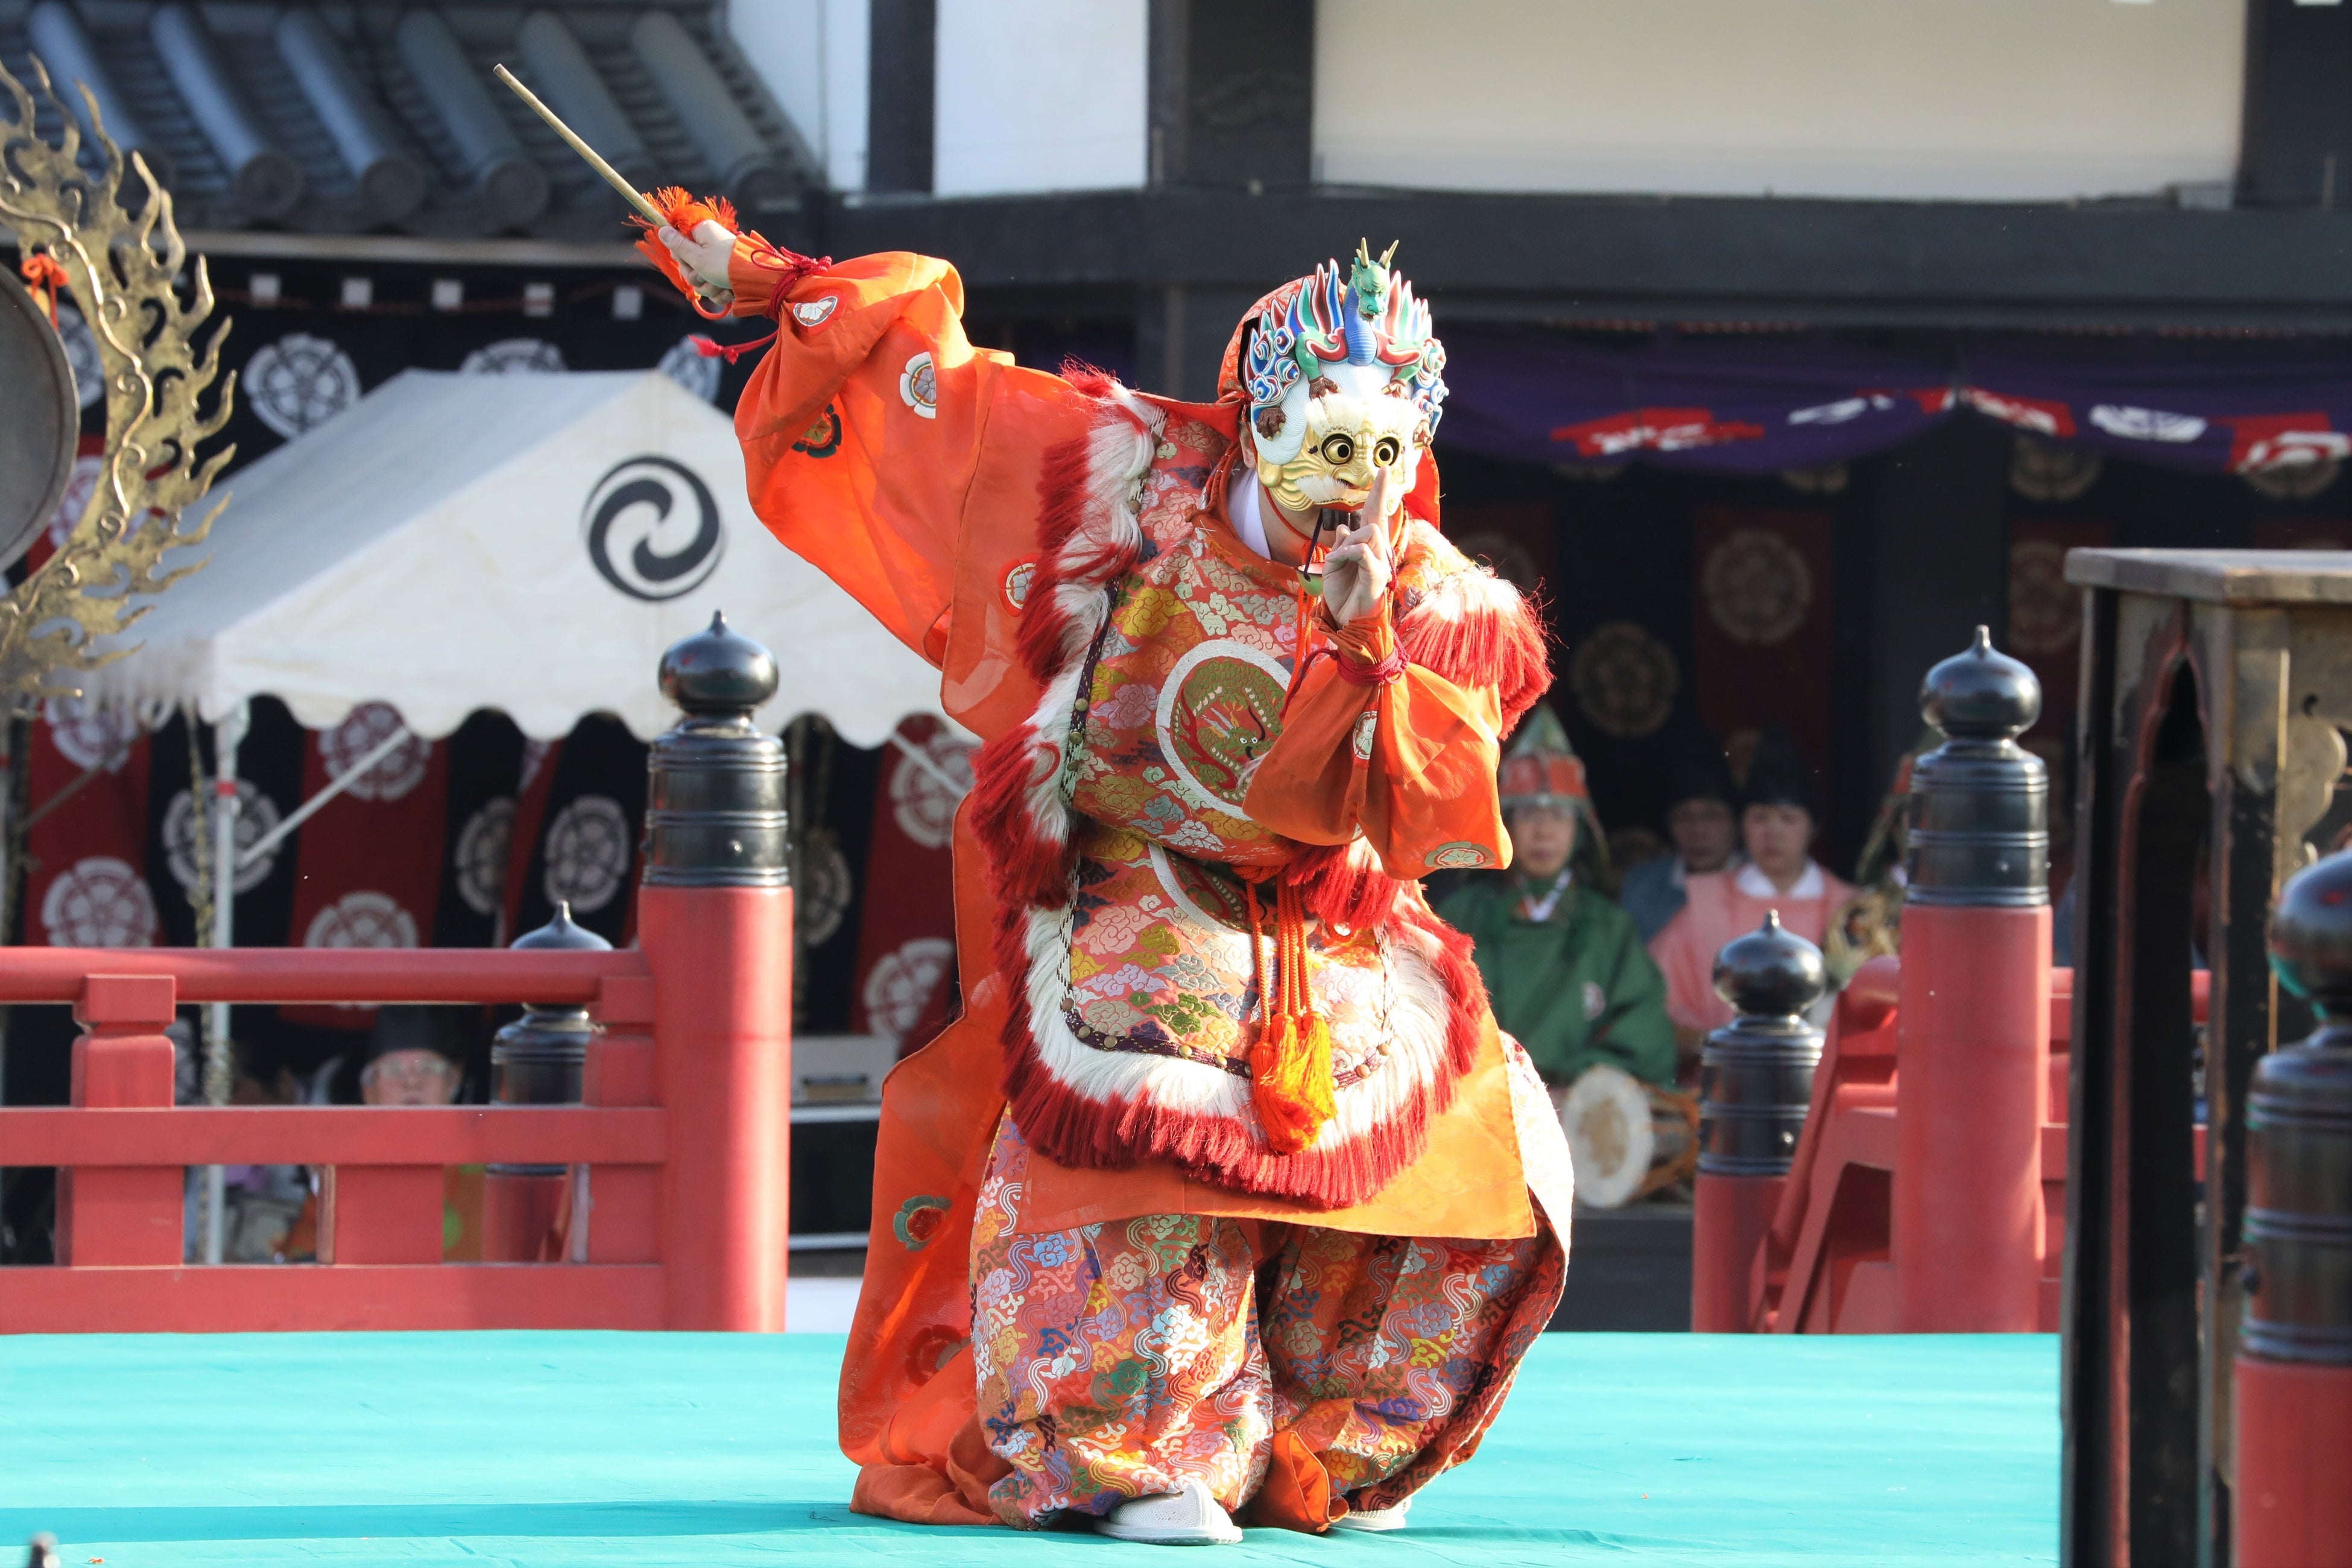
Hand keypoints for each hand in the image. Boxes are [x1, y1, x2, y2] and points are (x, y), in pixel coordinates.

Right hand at [659, 219, 736, 294]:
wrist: (756, 281)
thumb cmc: (725, 265)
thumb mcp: (697, 257)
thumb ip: (678, 246)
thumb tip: (662, 229)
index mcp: (702, 233)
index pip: (678, 241)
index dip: (679, 255)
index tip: (685, 260)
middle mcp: (710, 244)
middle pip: (688, 263)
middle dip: (695, 276)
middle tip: (704, 276)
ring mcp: (719, 261)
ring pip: (701, 278)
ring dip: (709, 287)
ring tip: (720, 285)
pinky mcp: (727, 275)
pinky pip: (714, 286)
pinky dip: (720, 292)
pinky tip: (728, 292)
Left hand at [1319, 469, 1394, 625]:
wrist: (1346, 620)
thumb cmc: (1342, 593)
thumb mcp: (1335, 564)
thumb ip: (1341, 544)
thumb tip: (1344, 525)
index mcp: (1368, 547)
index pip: (1375, 514)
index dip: (1379, 493)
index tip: (1382, 470)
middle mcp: (1379, 552)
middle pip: (1374, 520)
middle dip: (1355, 525)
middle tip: (1338, 555)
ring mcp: (1380, 563)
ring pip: (1368, 533)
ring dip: (1345, 546)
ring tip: (1336, 564)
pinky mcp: (1377, 575)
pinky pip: (1363, 551)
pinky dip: (1347, 554)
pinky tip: (1338, 565)